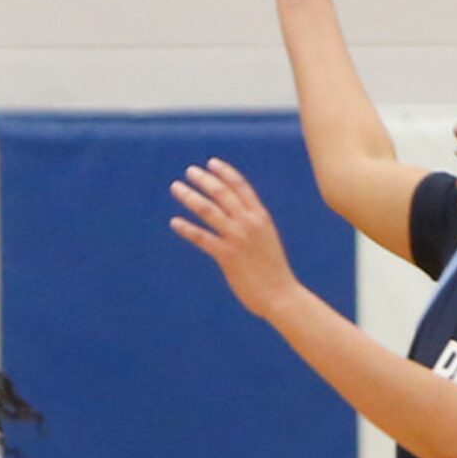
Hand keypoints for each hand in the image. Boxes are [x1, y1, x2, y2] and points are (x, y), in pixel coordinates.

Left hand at [170, 158, 300, 318]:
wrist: (281, 294)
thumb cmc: (274, 271)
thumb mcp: (267, 240)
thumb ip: (254, 227)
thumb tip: (239, 219)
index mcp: (261, 217)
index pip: (241, 187)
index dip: (225, 173)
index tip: (211, 163)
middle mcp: (249, 223)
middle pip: (222, 193)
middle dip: (204, 179)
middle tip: (189, 171)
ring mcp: (237, 238)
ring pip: (208, 210)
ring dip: (190, 196)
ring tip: (176, 188)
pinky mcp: (227, 255)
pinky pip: (202, 237)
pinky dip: (187, 228)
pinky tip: (174, 222)